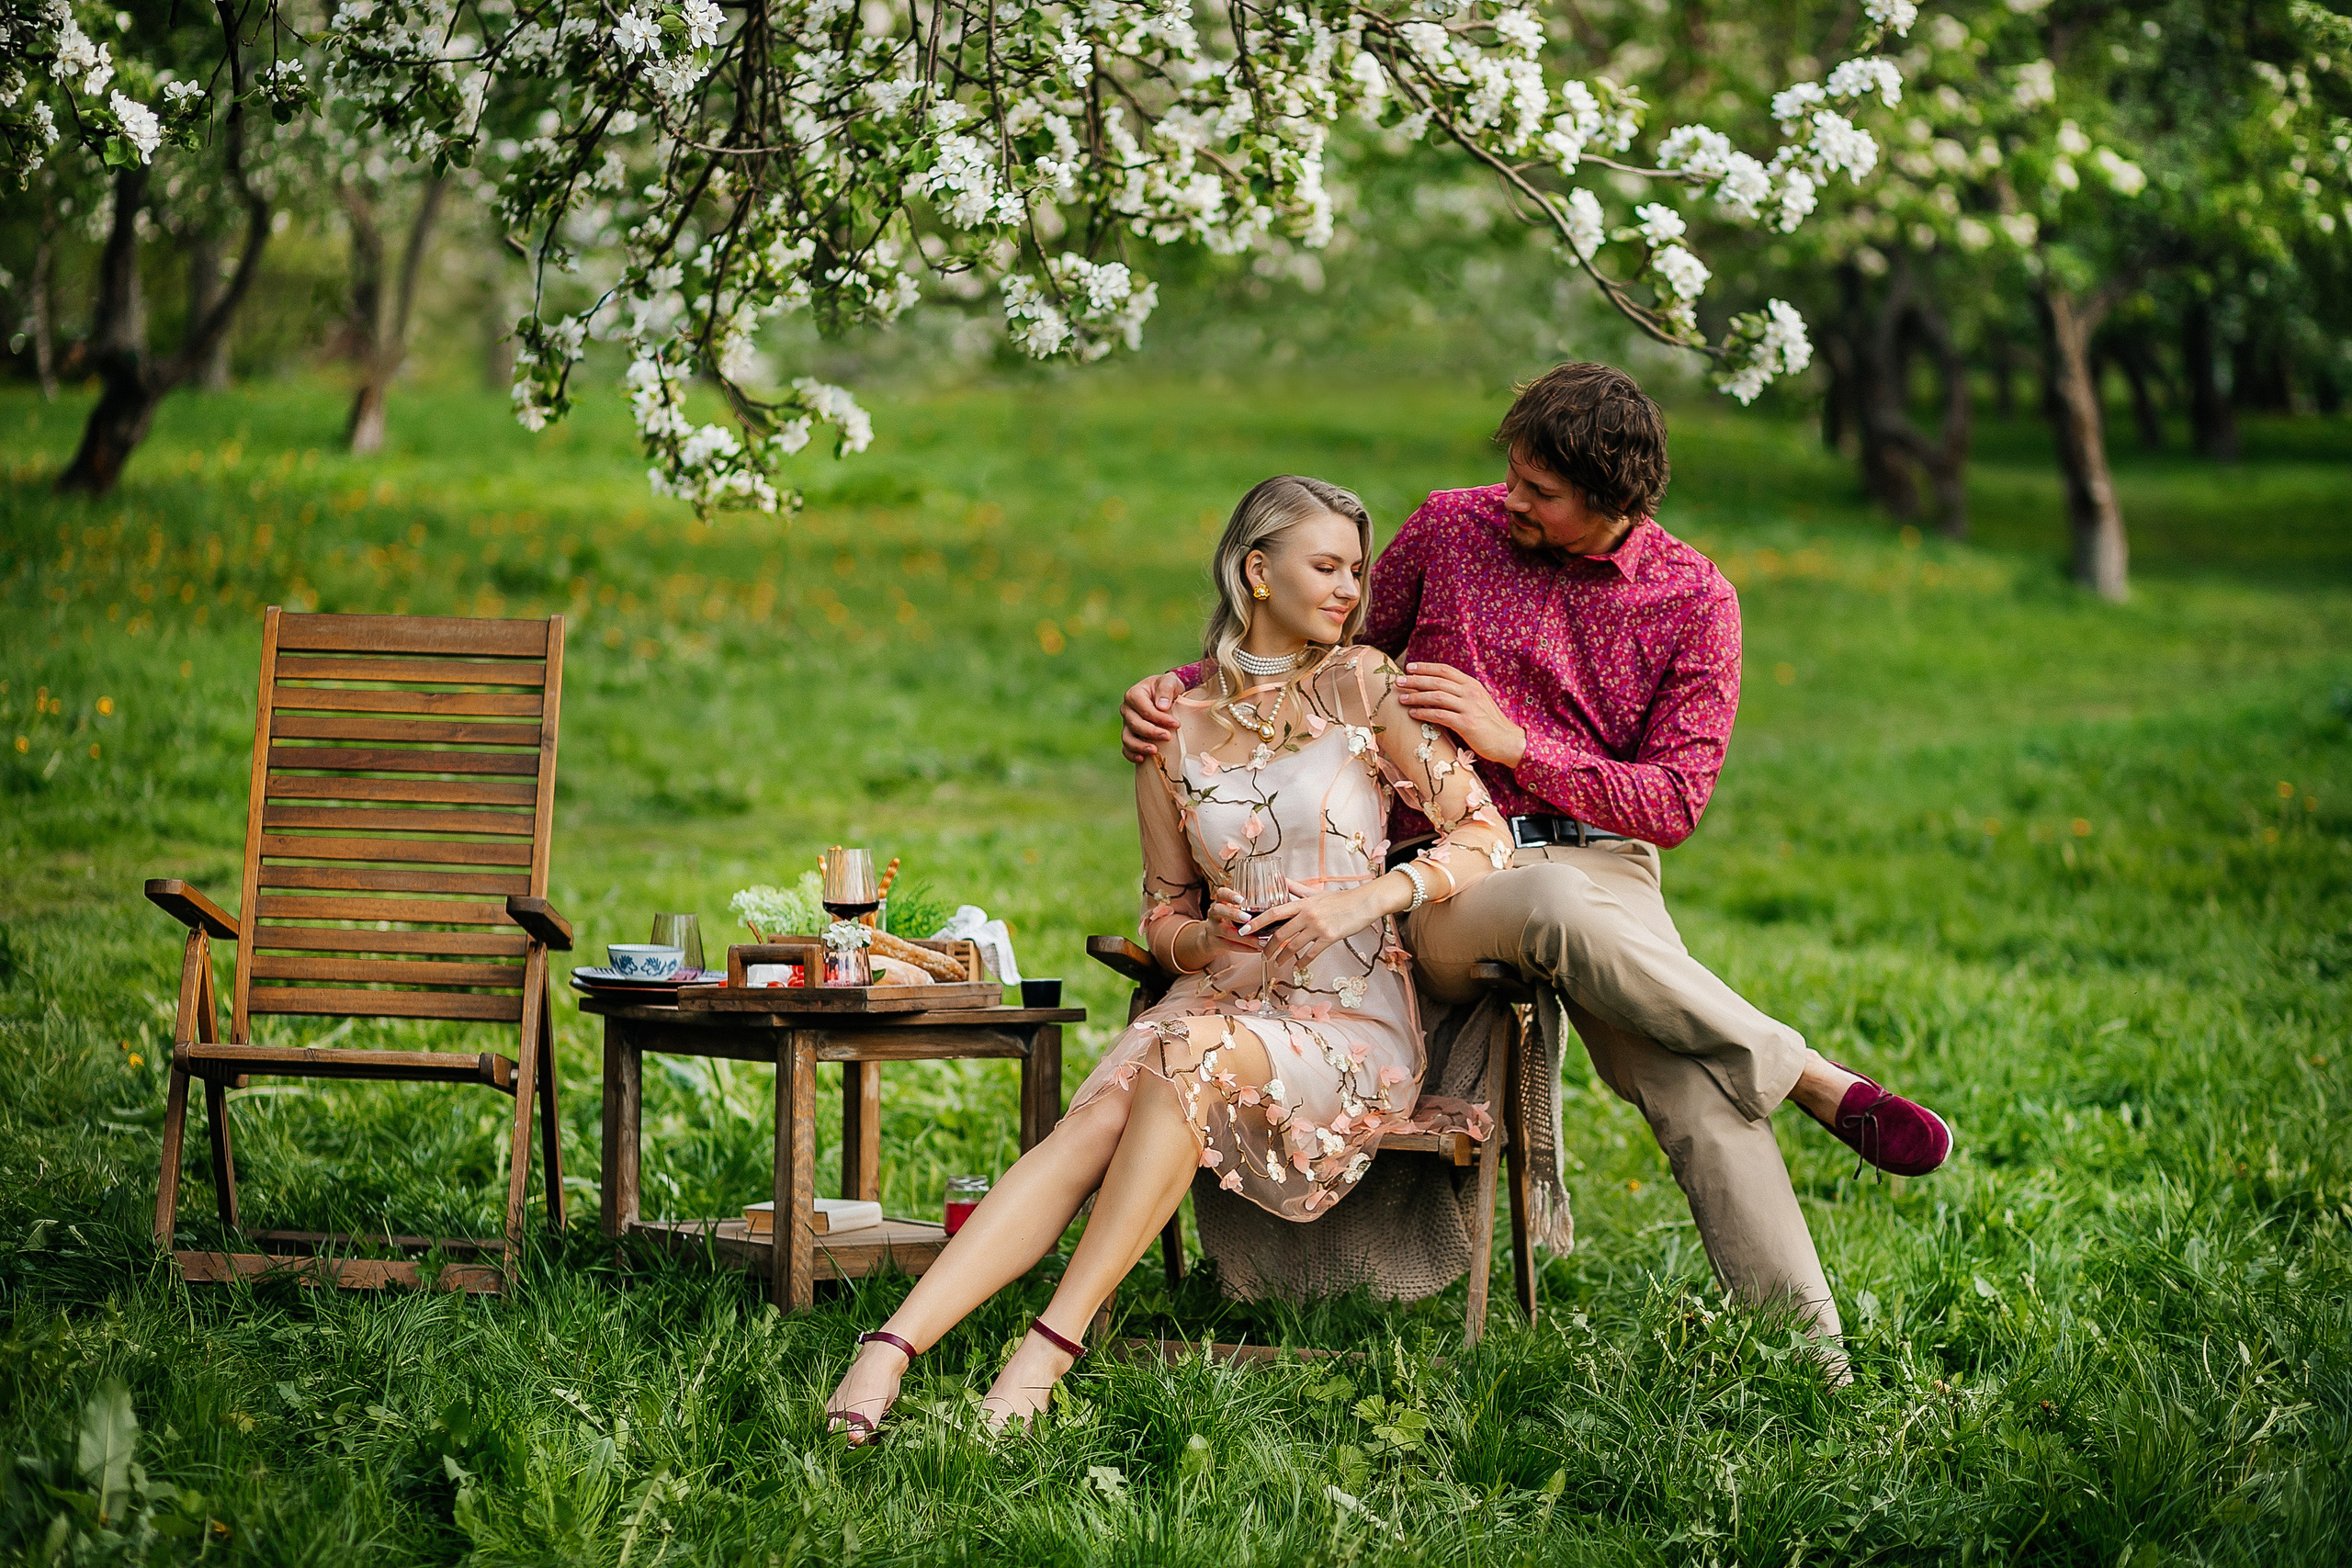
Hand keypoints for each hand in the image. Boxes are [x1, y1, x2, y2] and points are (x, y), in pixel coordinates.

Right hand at [1121, 672, 1185, 763]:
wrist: (1165, 694)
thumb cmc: (1167, 686)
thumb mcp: (1169, 681)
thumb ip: (1166, 689)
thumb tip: (1162, 706)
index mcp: (1134, 694)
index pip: (1145, 710)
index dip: (1160, 719)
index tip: (1176, 724)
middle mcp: (1127, 709)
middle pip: (1135, 724)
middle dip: (1152, 732)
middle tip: (1168, 737)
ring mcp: (1126, 723)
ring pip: (1127, 738)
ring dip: (1140, 746)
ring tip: (1155, 751)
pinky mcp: (1129, 734)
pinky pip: (1126, 747)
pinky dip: (1131, 754)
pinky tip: (1142, 759)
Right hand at [1205, 887, 1263, 949]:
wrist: (1212, 939)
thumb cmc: (1230, 920)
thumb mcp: (1235, 910)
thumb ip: (1249, 906)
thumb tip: (1274, 898)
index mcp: (1220, 902)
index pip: (1221, 893)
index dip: (1230, 895)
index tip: (1241, 899)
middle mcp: (1214, 914)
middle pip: (1218, 910)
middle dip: (1233, 914)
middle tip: (1248, 918)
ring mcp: (1212, 928)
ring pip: (1226, 932)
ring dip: (1245, 937)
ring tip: (1261, 941)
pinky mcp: (1214, 943)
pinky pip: (1230, 946)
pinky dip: (1245, 948)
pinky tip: (1257, 949)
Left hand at [1247, 877, 1407, 974]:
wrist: (1364, 903)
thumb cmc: (1340, 899)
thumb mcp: (1316, 892)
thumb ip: (1296, 889)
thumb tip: (1280, 881)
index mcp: (1302, 903)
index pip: (1273, 912)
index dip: (1256, 922)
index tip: (1244, 930)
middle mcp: (1307, 915)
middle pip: (1280, 934)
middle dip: (1268, 947)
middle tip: (1262, 955)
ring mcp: (1318, 927)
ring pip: (1293, 946)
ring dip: (1282, 957)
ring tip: (1277, 963)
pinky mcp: (1330, 937)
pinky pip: (1311, 953)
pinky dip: (1302, 962)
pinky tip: (1297, 967)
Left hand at [1395, 662, 1525, 768]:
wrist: (1508, 741)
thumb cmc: (1490, 724)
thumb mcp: (1478, 702)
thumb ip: (1461, 694)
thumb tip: (1437, 690)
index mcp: (1472, 685)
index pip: (1445, 670)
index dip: (1426, 667)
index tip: (1410, 667)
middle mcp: (1470, 692)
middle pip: (1437, 681)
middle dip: (1415, 680)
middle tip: (1398, 681)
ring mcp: (1469, 707)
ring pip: (1436, 696)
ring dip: (1416, 696)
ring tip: (1402, 698)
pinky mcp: (1466, 723)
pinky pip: (1440, 715)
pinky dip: (1424, 713)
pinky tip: (1413, 713)